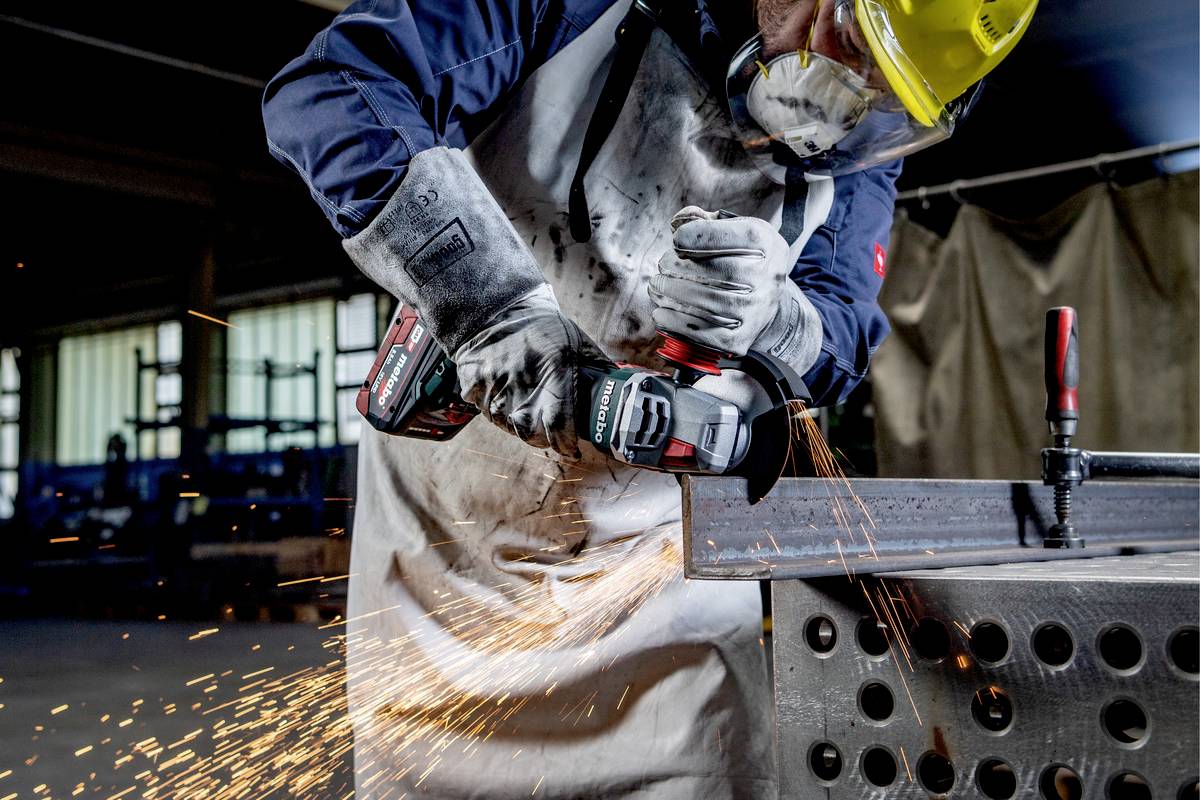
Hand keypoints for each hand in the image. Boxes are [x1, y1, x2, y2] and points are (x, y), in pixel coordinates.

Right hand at [453, 285, 608, 457]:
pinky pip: (487, 413)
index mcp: (554, 369)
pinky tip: (508, 398)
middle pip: (532, 433)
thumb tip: (623, 390)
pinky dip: (500, 412)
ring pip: (509, 427)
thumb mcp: (577, 341)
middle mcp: (522, 380)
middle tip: (552, 433)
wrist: (494, 308)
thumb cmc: (542, 326)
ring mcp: (494, 384)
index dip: (567, 444)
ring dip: (521, 426)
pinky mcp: (473, 386)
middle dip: (544, 439)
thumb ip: (598, 368)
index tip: (573, 449)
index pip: (560, 424)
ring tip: (529, 410)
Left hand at [649, 206, 821, 370]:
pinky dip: (675, 323)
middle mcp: (766, 277)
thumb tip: (677, 223)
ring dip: (671, 292)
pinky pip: (703, 333)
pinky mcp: (740, 340)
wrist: (766, 303)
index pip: (722, 236)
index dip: (691, 237)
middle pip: (714, 271)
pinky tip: (661, 312)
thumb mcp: (733, 230)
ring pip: (706, 301)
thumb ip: (703, 221)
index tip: (677, 241)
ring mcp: (755, 311)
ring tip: (657, 286)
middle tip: (662, 266)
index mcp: (764, 242)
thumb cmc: (741, 259)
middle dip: (677, 266)